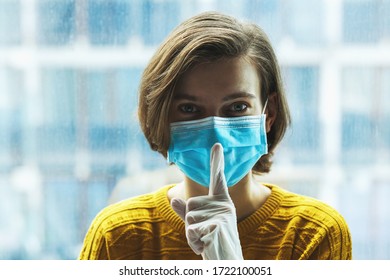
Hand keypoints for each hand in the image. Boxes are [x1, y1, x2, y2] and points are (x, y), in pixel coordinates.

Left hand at [171, 143, 242, 259]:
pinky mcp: (218, 225)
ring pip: (188, 217)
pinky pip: (192, 230)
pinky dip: (194, 242)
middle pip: (189, 204)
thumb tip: (173, 200)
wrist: (226, 260)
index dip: (216, 161)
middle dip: (189, 223)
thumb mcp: (197, 226)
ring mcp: (223, 215)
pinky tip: (205, 246)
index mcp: (221, 202)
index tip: (216, 144)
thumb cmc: (213, 242)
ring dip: (191, 234)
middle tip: (202, 234)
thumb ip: (185, 212)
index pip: (218, 179)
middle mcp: (224, 205)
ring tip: (204, 241)